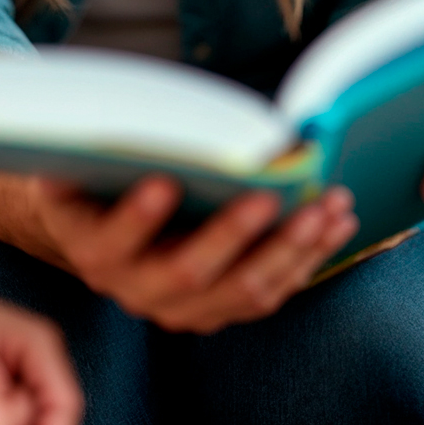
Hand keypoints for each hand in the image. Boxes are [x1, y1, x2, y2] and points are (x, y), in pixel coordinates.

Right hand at [0, 167, 356, 333]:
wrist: (104, 222)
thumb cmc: (102, 174)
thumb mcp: (87, 158)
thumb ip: (103, 145)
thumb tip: (122, 114)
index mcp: (95, 249)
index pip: (112, 241)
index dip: (136, 216)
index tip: (164, 181)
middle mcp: (135, 290)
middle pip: (188, 275)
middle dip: (233, 236)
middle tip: (270, 198)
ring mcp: (182, 309)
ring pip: (242, 292)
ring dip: (289, 250)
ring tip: (326, 206)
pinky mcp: (221, 310)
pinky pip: (269, 293)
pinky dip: (307, 259)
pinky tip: (337, 223)